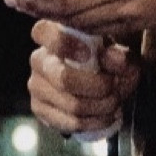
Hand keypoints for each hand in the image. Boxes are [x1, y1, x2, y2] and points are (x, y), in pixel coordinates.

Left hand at [5, 0, 155, 37]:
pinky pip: (101, 31)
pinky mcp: (138, 23)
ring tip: (33, 10)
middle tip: (16, 2)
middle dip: (39, 5)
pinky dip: (79, 27)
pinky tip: (64, 19)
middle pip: (72, 4)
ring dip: (55, 18)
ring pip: (83, 21)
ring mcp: (131, 8)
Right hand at [27, 21, 140, 140]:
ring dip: (102, 107)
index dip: (65, 44)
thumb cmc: (107, 62)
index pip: (43, 32)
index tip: (89, 54)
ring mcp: (36, 86)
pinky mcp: (39, 109)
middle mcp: (38, 59)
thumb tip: (114, 59)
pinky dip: (95, 122)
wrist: (100, 85)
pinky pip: (70, 122)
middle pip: (64, 78)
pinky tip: (106, 115)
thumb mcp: (119, 54)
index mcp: (51, 34)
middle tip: (115, 87)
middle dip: (98, 87)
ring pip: (72, 105)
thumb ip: (119, 56)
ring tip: (115, 101)